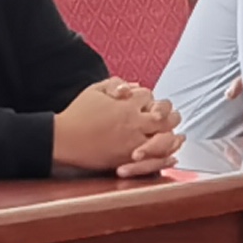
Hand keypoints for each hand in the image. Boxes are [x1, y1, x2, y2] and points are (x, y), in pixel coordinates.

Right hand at [53, 78, 181, 177]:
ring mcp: (133, 142)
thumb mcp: (94, 90)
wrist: (64, 140)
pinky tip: (172, 154)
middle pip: (165, 117)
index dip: (151, 99)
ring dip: (172, 135)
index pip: (150, 97)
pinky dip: (166, 155)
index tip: (148, 103)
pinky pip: (155, 158)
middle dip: (170, 115)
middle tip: (172, 116)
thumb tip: (133, 86)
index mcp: (127, 105)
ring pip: (164, 137)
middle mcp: (134, 123)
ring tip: (178, 135)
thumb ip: (115, 84)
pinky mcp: (128, 158)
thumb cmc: (77, 114)